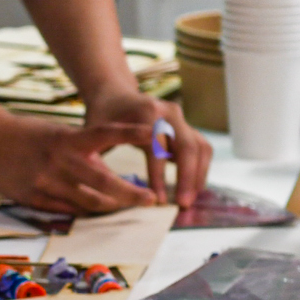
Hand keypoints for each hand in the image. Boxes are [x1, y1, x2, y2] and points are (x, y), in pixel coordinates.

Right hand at [0, 100, 157, 214]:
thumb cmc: (28, 134)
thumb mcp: (58, 134)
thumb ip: (82, 152)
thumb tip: (108, 173)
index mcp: (68, 138)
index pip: (106, 133)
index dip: (132, 134)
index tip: (156, 132)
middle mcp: (60, 161)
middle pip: (104, 183)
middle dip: (131, 194)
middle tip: (151, 199)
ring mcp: (47, 183)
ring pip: (88, 203)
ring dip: (111, 208)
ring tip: (125, 209)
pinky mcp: (34, 199)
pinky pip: (67, 212)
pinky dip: (84, 213)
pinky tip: (95, 214)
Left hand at [84, 89, 212, 210]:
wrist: (115, 95)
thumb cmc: (103, 116)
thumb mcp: (97, 131)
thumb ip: (103, 154)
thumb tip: (111, 191)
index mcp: (146, 111)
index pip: (158, 147)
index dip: (159, 176)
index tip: (159, 201)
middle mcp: (168, 112)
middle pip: (187, 146)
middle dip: (187, 178)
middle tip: (183, 204)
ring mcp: (181, 118)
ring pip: (200, 147)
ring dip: (198, 175)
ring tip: (189, 200)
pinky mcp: (187, 126)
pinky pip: (202, 148)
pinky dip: (200, 169)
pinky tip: (192, 189)